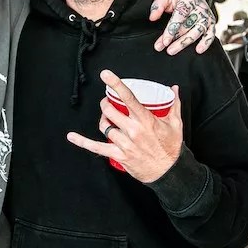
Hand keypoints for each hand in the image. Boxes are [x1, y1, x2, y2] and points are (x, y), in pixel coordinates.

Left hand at [66, 70, 182, 182]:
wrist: (170, 172)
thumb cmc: (171, 148)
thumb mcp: (176, 124)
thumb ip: (174, 104)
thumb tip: (174, 89)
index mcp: (146, 120)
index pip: (128, 98)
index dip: (116, 84)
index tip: (106, 75)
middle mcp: (133, 130)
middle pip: (110, 110)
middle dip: (106, 104)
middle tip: (107, 102)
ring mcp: (125, 143)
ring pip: (104, 126)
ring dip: (103, 120)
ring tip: (107, 119)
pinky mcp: (119, 155)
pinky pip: (97, 147)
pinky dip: (83, 142)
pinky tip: (72, 136)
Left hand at [151, 0, 214, 54]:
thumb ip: (158, 5)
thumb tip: (152, 18)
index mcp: (187, 0)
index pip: (179, 16)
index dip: (172, 30)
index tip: (164, 41)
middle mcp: (199, 8)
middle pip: (188, 27)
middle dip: (176, 40)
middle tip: (167, 50)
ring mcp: (206, 15)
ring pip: (198, 31)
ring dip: (186, 42)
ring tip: (174, 50)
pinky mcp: (211, 22)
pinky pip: (211, 33)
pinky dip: (206, 42)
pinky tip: (199, 50)